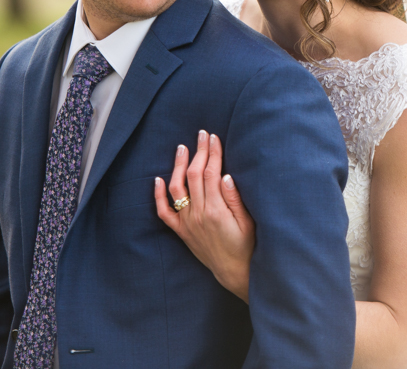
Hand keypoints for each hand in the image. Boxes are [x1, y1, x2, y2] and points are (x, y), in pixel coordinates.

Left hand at [155, 130, 254, 302]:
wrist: (234, 272)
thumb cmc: (247, 246)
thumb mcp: (248, 222)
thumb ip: (235, 198)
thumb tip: (225, 175)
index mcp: (216, 210)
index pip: (211, 173)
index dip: (212, 153)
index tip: (214, 138)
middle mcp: (198, 214)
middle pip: (195, 175)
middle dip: (198, 152)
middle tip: (201, 135)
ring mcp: (187, 223)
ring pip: (177, 188)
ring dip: (178, 166)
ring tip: (182, 148)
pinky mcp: (181, 231)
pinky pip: (164, 212)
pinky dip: (158, 195)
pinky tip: (158, 179)